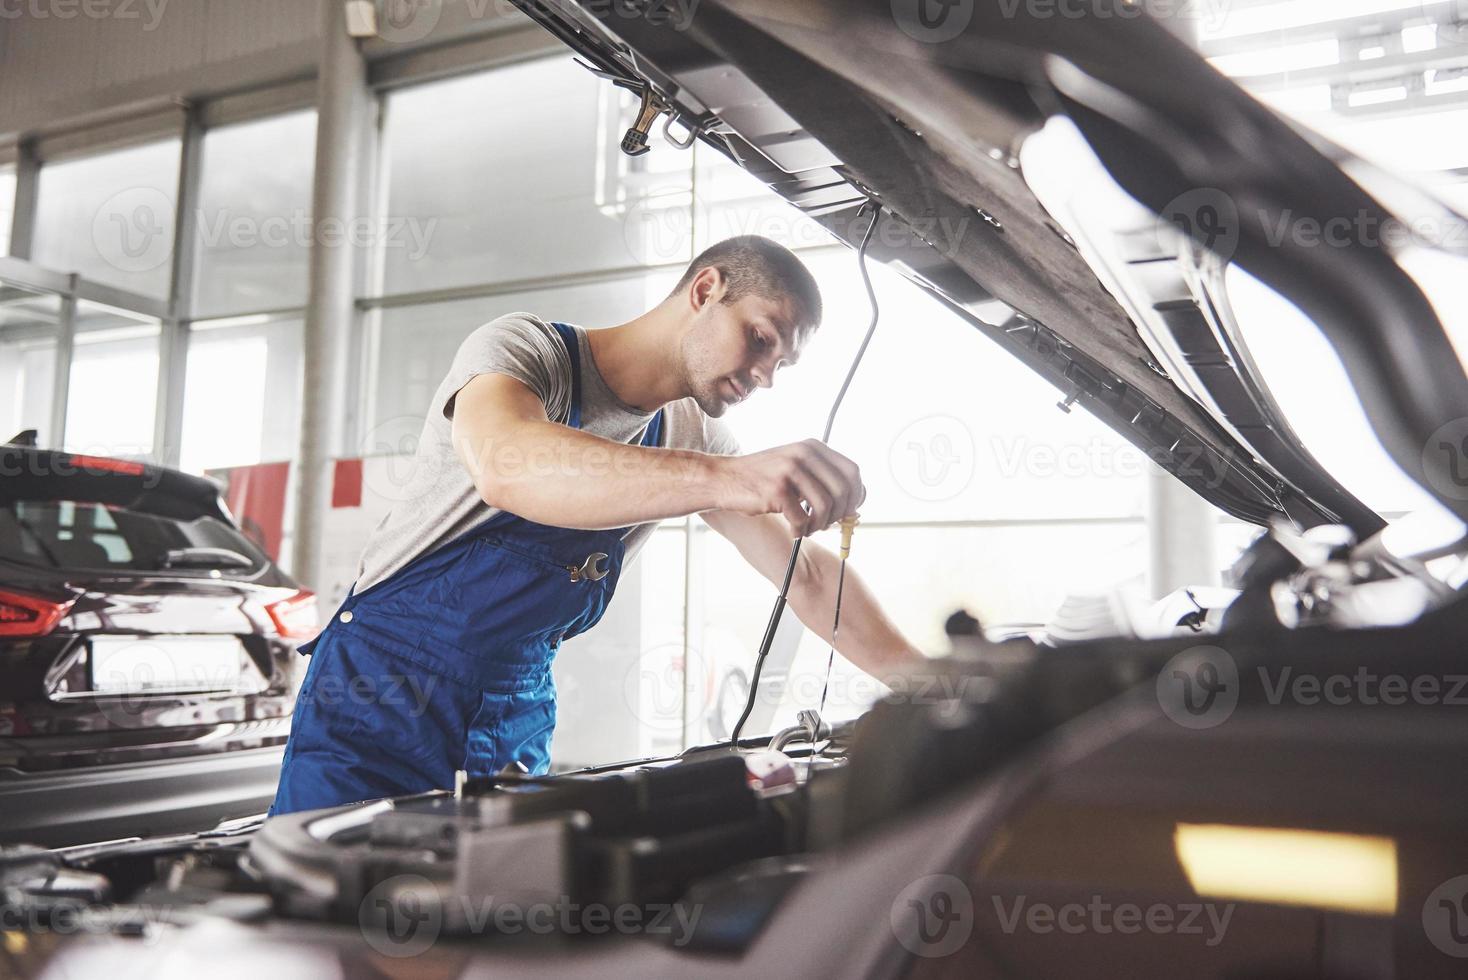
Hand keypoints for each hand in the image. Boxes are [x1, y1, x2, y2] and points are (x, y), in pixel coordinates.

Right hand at [712, 439, 865, 537]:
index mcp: (812, 447)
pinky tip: (793, 530)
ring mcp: (789, 470)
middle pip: (843, 491)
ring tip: (808, 529)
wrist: (724, 478)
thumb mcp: (795, 467)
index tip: (849, 510)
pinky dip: (801, 531)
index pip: (852, 472)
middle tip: (826, 524)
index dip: (856, 495)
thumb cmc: (762, 478)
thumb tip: (854, 504)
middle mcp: (803, 454)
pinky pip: (802, 519)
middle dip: (839, 514)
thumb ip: (822, 479)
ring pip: (825, 507)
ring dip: (820, 525)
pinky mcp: (776, 490)